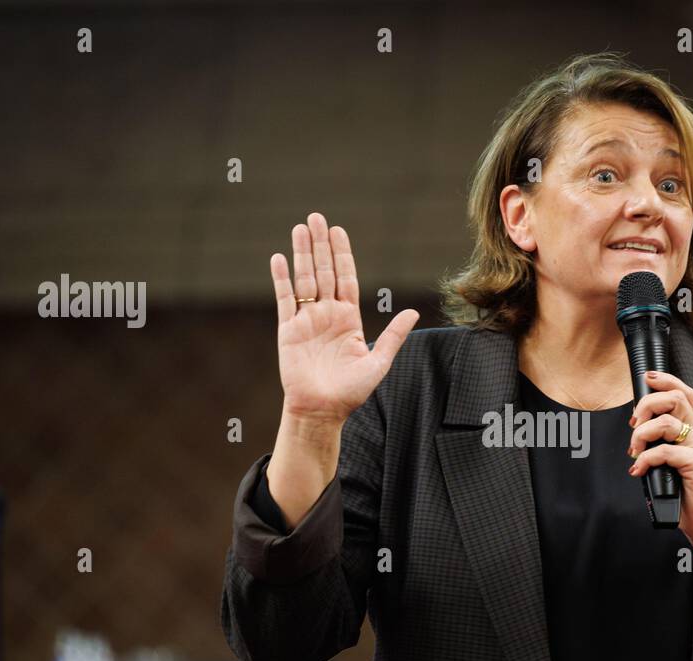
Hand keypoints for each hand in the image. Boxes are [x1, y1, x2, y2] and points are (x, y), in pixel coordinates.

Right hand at [271, 212, 419, 427]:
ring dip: (301, 254)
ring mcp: (307, 321)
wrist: (322, 410)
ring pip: (303, 280)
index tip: (338, 231)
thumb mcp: (378, 361)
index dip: (342, 255)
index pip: (346, 278)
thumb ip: (393, 335)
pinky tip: (279, 258)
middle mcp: (327, 315)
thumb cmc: (351, 391)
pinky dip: (281, 279)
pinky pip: (284, 300)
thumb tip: (413, 311)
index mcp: (348, 319)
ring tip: (299, 228)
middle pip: (323, 272)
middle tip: (316, 217)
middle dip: (320, 245)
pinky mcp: (288, 330)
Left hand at [625, 369, 692, 545]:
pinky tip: (638, 471)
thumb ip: (657, 442)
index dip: (666, 380)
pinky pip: (664, 451)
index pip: (683, 393)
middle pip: (675, 398)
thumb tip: (635, 429)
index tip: (647, 378)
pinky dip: (645, 459)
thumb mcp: (667, 460)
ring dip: (641, 435)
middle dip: (647, 405)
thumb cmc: (683, 491)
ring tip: (634, 452)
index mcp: (690, 429)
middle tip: (634, 425)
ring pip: (666, 422)